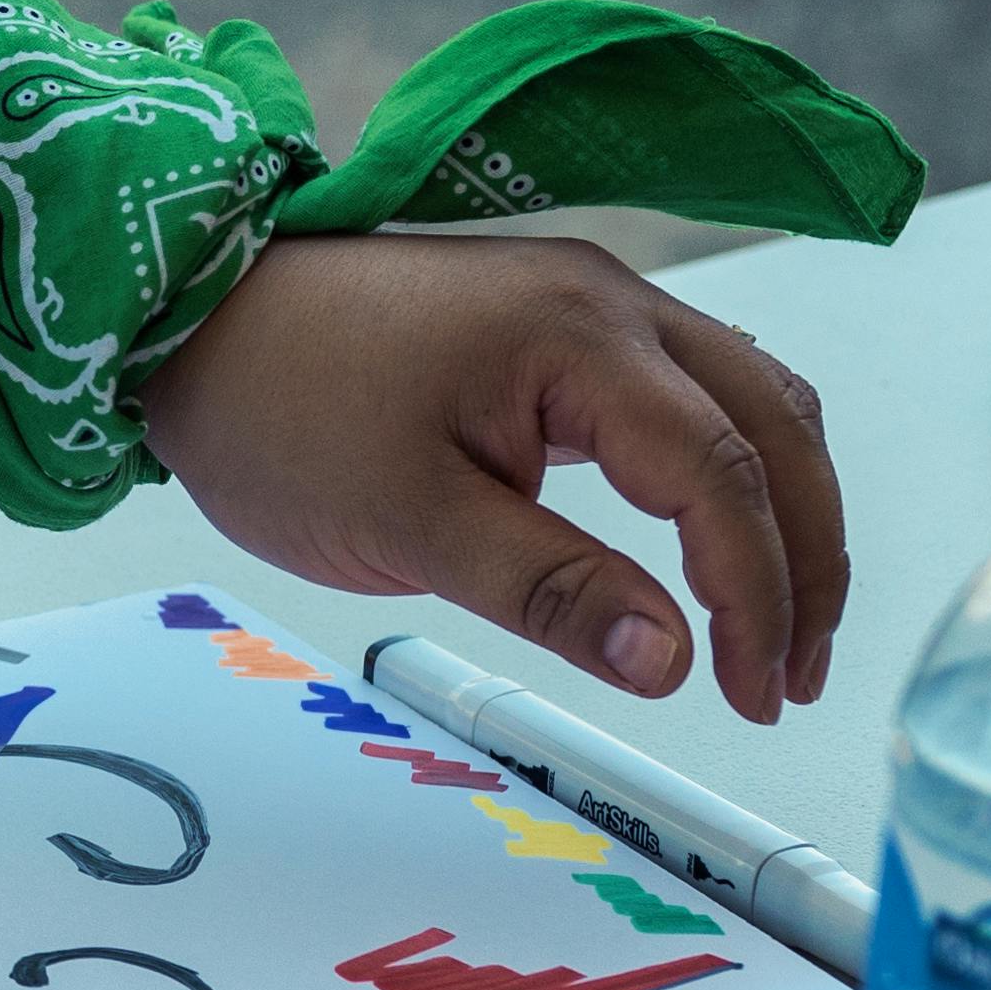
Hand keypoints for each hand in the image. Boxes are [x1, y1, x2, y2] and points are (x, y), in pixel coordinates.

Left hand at [133, 232, 845, 721]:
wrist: (185, 317)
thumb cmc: (275, 404)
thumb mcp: (407, 522)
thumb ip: (549, 590)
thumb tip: (673, 661)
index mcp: (579, 338)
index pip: (721, 476)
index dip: (757, 594)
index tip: (750, 689)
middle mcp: (610, 301)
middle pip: (773, 426)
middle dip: (805, 556)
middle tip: (791, 674)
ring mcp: (592, 302)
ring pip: (750, 401)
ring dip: (783, 509)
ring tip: (774, 629)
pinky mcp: (562, 324)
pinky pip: (693, 391)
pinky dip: (732, 469)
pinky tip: (720, 543)